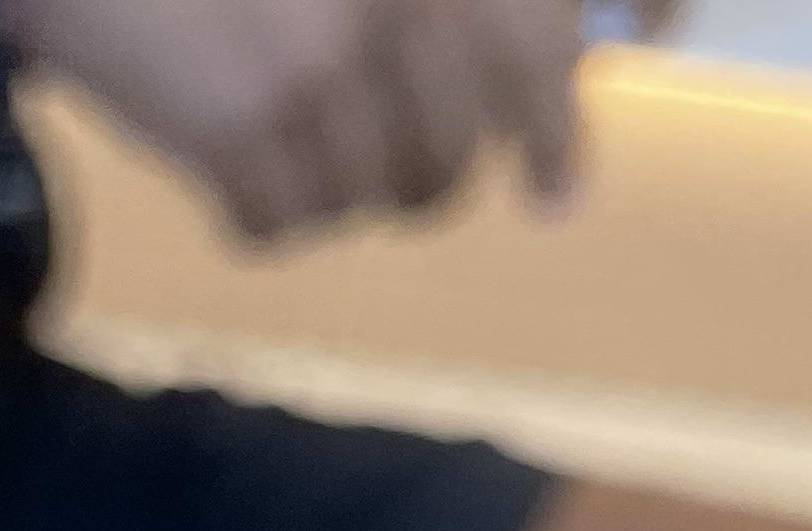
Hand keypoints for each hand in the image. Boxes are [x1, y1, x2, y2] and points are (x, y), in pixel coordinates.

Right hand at [26, 0, 674, 242]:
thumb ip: (461, 12)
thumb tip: (582, 100)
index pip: (538, 57)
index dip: (553, 136)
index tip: (555, 193)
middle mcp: (399, 0)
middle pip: (447, 158)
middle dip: (413, 177)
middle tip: (372, 166)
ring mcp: (319, 63)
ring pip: (363, 200)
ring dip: (324, 187)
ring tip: (281, 135)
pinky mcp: (238, 124)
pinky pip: (278, 227)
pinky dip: (255, 212)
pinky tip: (229, 164)